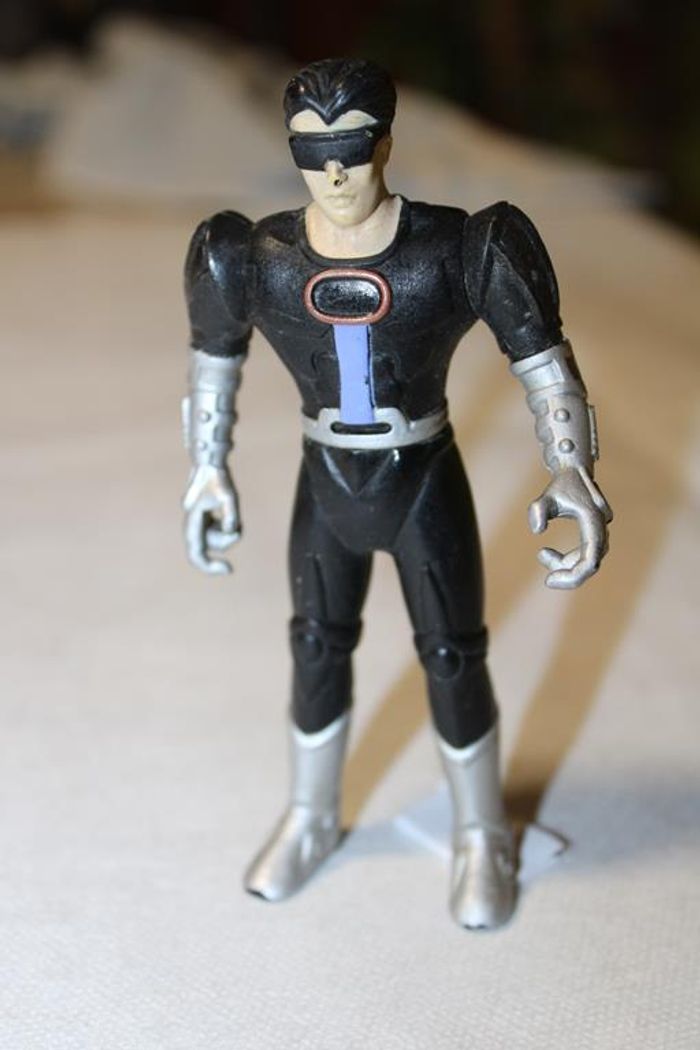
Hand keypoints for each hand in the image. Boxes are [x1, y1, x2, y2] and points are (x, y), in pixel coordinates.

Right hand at [182, 464, 240, 574]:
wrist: (210, 461)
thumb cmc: (219, 477)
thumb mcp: (230, 496)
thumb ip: (231, 515)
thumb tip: (232, 531)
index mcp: (193, 519)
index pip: (196, 551)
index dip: (207, 566)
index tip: (228, 569)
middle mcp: (192, 522)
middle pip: (204, 548)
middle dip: (222, 547)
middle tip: (231, 561)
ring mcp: (197, 520)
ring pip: (212, 539)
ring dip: (227, 534)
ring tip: (236, 519)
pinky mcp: (204, 516)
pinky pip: (215, 530)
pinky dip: (226, 528)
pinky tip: (232, 516)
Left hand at [528, 467, 611, 589]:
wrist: (574, 469)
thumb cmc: (561, 484)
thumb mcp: (547, 496)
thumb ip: (538, 510)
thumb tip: (537, 530)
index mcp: (594, 521)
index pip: (590, 559)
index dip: (574, 575)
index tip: (550, 580)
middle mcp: (600, 528)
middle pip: (590, 563)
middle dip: (569, 573)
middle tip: (547, 580)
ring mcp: (598, 531)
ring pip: (586, 559)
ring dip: (565, 563)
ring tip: (542, 554)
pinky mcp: (592, 533)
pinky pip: (582, 554)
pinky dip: (565, 558)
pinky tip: (545, 553)